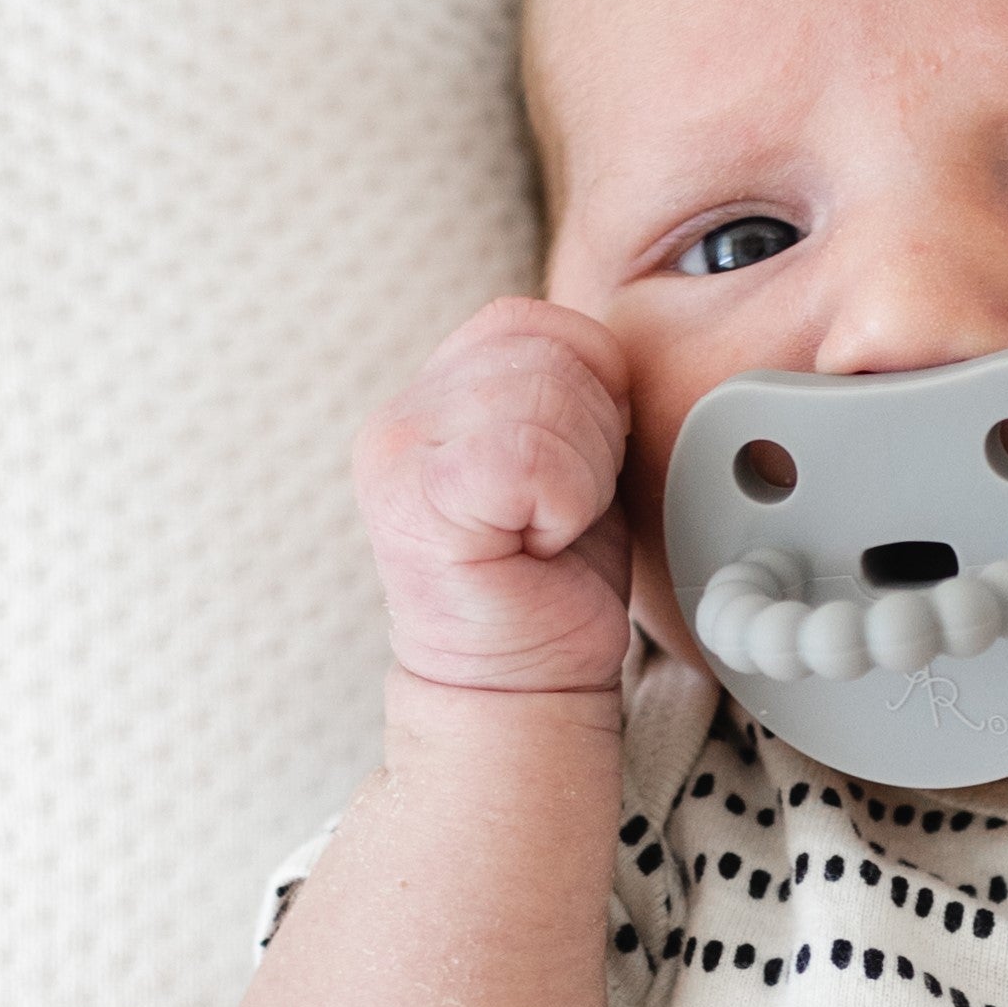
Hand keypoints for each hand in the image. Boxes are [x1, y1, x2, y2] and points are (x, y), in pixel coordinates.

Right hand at [353, 298, 633, 694]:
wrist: (519, 687)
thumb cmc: (551, 583)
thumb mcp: (565, 460)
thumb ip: (564, 388)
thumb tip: (608, 346)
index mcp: (433, 394)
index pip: (534, 319)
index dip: (591, 385)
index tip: (580, 468)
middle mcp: (400, 417)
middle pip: (547, 348)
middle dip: (594, 432)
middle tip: (566, 510)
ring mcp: (399, 457)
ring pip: (548, 395)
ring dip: (583, 471)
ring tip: (550, 529)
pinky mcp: (419, 505)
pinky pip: (533, 456)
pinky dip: (566, 504)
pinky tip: (542, 545)